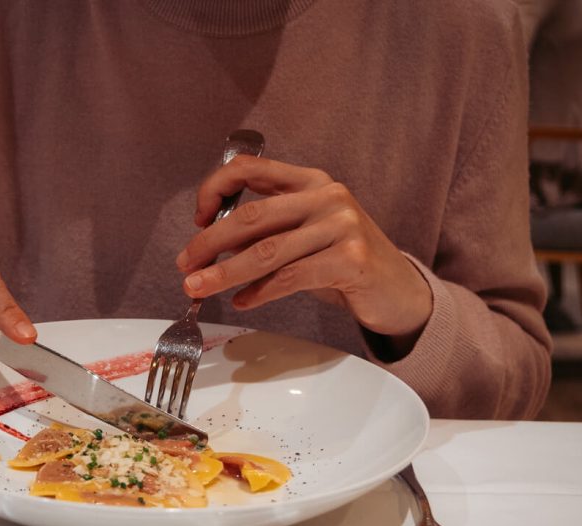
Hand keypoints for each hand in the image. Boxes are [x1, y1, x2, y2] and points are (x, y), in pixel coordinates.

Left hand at [176, 156, 432, 348]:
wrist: (396, 289)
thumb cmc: (341, 261)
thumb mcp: (303, 235)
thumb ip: (265, 232)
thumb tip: (209, 248)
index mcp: (309, 181)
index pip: (250, 168)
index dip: (214, 188)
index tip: (198, 218)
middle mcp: (326, 196)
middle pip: (250, 215)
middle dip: (209, 243)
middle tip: (185, 265)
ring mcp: (341, 225)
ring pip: (265, 251)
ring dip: (224, 272)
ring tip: (198, 287)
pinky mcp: (351, 259)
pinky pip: (289, 277)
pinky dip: (258, 292)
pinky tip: (241, 301)